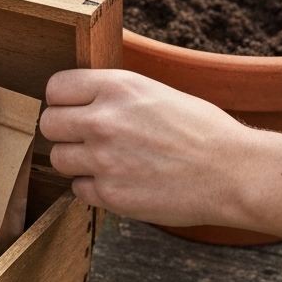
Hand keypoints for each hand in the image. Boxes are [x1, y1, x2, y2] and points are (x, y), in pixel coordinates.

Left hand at [39, 68, 250, 225]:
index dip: (61, 100)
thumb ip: (114, 95)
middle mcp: (103, 120)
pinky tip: (119, 181)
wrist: (233, 173)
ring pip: (58, 158)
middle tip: (84, 138)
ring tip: (104, 161)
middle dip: (63, 131)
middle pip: (48, 124)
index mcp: (117, 87)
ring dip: (75, 161)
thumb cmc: (202, 130)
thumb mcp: (155, 92)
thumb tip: (82, 100)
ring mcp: (103, 159)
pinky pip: (78, 189)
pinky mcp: (110, 194)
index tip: (72, 109)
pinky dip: (93, 188)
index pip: (55, 88)